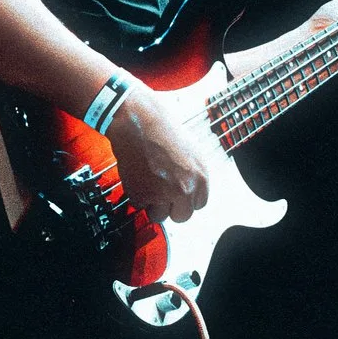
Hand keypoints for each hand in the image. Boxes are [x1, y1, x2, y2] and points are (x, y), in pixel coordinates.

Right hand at [105, 84, 209, 224]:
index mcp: (201, 177)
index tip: (176, 192)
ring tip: (147, 182)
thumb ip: (192, 176)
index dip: (186, 198)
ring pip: (159, 216)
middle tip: (161, 192)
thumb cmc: (162, 130)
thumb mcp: (190, 152)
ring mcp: (163, 194)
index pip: (199, 204)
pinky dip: (136, 194)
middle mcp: (185, 189)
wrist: (137, 121)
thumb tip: (189, 194)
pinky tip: (137, 174)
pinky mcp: (142, 195)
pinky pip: (139, 205)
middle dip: (171, 207)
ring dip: (152, 204)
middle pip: (182, 216)